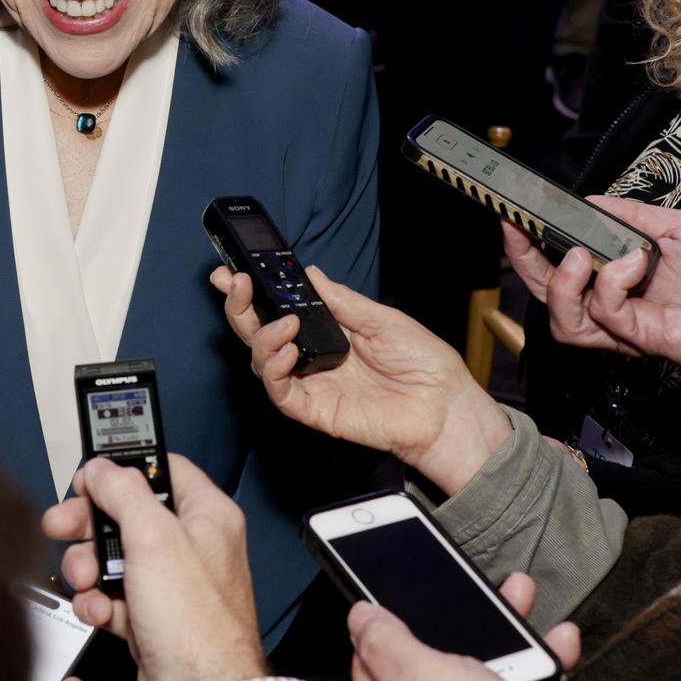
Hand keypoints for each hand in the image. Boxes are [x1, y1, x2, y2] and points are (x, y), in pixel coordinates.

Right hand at [39, 454, 268, 680]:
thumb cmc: (197, 623)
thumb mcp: (154, 538)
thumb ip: (124, 493)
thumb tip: (102, 467)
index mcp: (206, 515)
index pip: (162, 469)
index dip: (121, 470)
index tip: (88, 479)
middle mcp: (191, 546)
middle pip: (126, 515)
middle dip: (89, 524)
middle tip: (62, 525)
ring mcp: (169, 584)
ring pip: (113, 558)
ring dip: (89, 567)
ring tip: (86, 580)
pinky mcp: (151, 618)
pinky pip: (112, 597)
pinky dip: (98, 602)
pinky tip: (99, 611)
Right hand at [212, 265, 509, 494]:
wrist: (445, 408)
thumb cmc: (424, 365)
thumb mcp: (383, 319)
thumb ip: (343, 301)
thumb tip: (309, 273)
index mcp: (330, 331)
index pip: (281, 308)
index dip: (255, 291)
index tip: (235, 270)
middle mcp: (314, 356)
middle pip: (260, 332)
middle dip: (240, 307)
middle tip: (234, 284)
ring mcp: (312, 384)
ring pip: (262, 361)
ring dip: (260, 337)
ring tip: (281, 323)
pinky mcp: (315, 411)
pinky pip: (280, 392)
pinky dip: (275, 369)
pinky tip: (288, 352)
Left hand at [350, 597, 612, 680]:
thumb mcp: (422, 679)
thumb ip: (386, 643)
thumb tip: (359, 616)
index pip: (372, 657)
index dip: (389, 619)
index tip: (407, 588)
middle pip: (434, 659)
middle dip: (461, 620)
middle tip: (478, 590)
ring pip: (483, 672)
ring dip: (508, 638)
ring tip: (523, 603)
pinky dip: (538, 668)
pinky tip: (554, 648)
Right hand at [506, 197, 680, 420]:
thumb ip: (634, 216)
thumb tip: (591, 200)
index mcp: (620, 279)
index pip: (560, 268)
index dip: (531, 247)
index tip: (516, 215)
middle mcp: (616, 305)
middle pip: (547, 295)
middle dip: (524, 262)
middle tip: (517, 230)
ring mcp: (628, 325)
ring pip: (563, 318)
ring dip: (563, 280)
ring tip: (581, 252)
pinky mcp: (643, 337)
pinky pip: (605, 314)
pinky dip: (610, 283)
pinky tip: (635, 263)